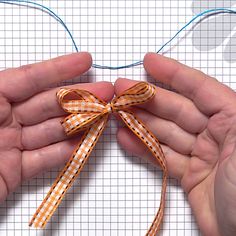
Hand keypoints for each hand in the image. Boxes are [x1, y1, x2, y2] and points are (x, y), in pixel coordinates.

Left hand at [0, 52, 113, 202]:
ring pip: (50, 132)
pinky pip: (44, 159)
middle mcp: (0, 120)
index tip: (85, 61)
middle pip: (47, 104)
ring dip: (78, 125)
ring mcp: (9, 146)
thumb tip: (19, 76)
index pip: (27, 78)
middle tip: (105, 92)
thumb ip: (1, 86)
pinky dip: (66, 153)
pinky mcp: (13, 172)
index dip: (58, 68)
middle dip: (79, 97)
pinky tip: (84, 144)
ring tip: (102, 118)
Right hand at [115, 53, 235, 235]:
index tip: (149, 62)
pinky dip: (143, 148)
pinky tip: (126, 138)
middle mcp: (217, 134)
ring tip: (117, 113)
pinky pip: (163, 156)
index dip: (173, 73)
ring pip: (165, 132)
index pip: (199, 88)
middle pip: (175, 109)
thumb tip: (206, 90)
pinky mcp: (190, 176)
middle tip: (121, 89)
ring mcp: (202, 155)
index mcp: (233, 118)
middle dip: (147, 98)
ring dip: (140, 122)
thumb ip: (229, 113)